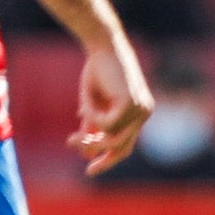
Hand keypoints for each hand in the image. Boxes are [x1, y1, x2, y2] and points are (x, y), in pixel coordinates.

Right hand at [72, 33, 154, 176]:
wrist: (102, 45)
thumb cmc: (97, 69)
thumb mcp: (92, 103)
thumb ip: (92, 125)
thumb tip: (86, 150)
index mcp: (138, 113)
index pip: (125, 144)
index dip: (108, 158)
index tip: (89, 169)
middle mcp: (143, 113)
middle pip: (123, 147)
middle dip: (99, 155)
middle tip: (74, 151)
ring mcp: (141, 109)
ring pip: (113, 139)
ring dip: (90, 139)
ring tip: (71, 138)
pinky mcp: (132, 104)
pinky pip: (107, 124)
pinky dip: (92, 118)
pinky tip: (86, 105)